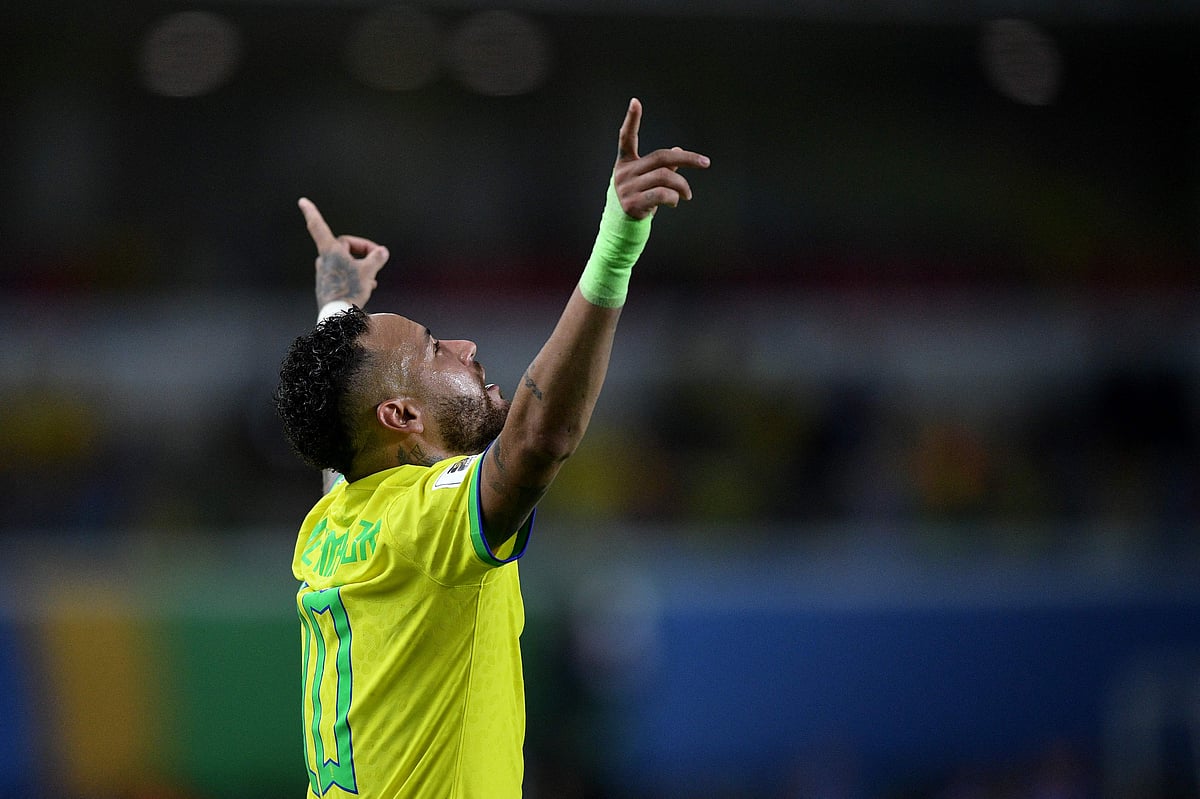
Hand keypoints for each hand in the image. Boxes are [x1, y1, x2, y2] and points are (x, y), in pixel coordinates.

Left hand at [298, 197, 389, 308]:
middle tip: (377, 260)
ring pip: (346, 262)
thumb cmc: (350, 290)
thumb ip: (376, 258)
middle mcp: (324, 259)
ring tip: (372, 279)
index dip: (312, 212)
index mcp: (330, 250)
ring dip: (360, 267)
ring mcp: (324, 273)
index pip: (318, 225)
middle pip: (345, 246)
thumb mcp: (369, 271)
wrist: (336, 315)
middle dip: (362, 251)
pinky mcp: (327, 285)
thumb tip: (382, 251)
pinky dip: (355, 276)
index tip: (302, 201)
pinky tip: (366, 286)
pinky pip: (343, 274)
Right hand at [611, 98, 709, 219]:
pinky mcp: (632, 204)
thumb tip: (679, 150)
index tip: (635, 101)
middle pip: (661, 157)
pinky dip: (674, 197)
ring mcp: (626, 188)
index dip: (631, 120)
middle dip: (687, 159)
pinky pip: (662, 194)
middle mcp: (624, 173)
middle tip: (706, 163)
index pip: (626, 138)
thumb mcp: (648, 181)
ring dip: (682, 186)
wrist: (622, 227)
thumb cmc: (639, 200)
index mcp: (625, 163)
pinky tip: (675, 201)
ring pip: (665, 177)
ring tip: (687, 194)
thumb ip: (663, 166)